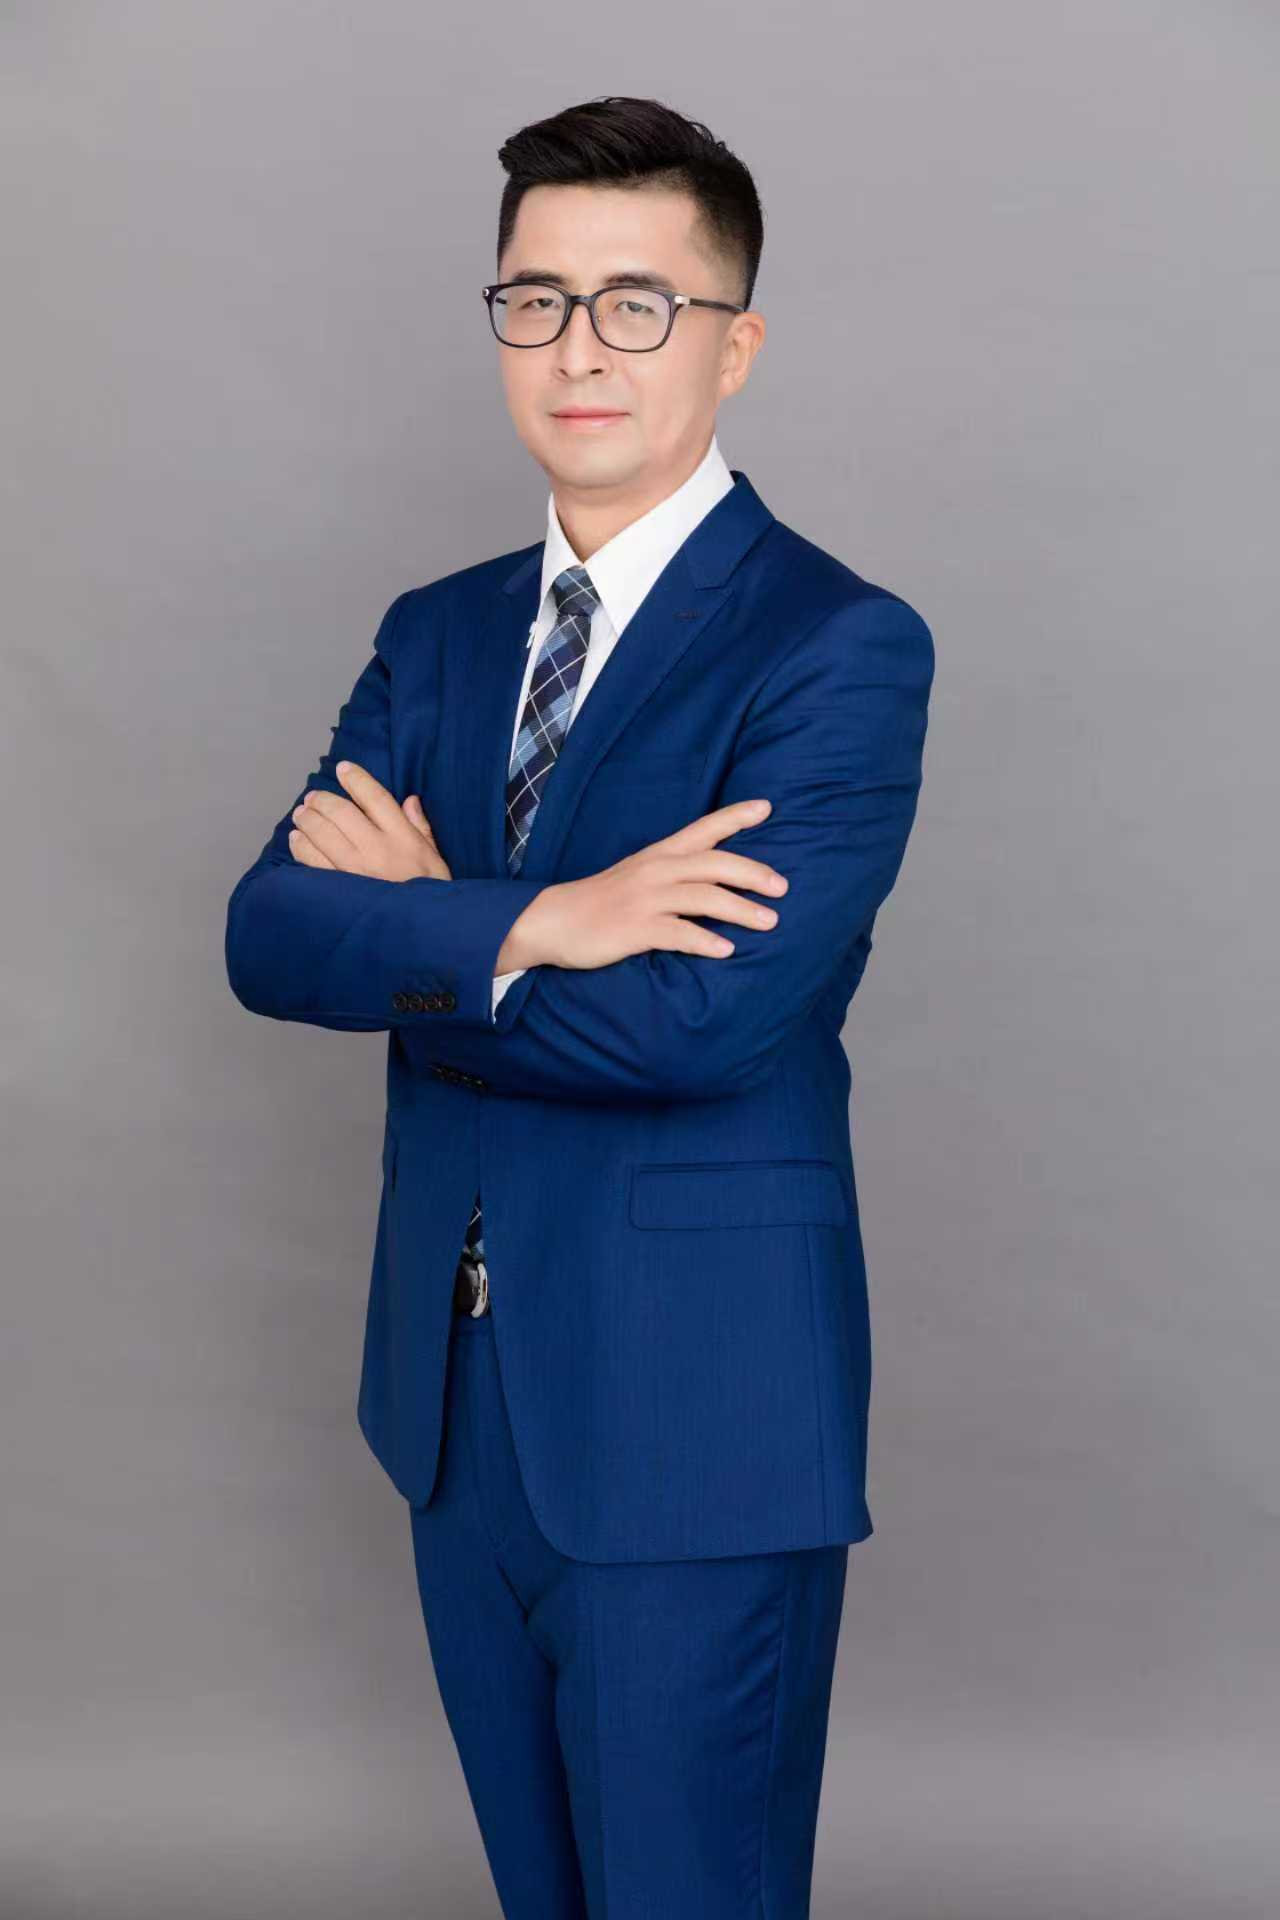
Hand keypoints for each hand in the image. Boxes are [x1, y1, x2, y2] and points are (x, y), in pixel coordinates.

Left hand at [287, 762, 452, 880]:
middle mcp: (378, 849)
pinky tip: (297, 839)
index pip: (375, 797)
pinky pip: (311, 860)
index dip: (356, 778)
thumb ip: (422, 829)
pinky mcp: (339, 889)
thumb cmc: (430, 896)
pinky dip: (300, 845)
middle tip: (313, 798)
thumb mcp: (437, 861)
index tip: (343, 769)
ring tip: (302, 814)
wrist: (423, 936)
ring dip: (307, 818)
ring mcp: (355, 869)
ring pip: (321, 832)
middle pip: (341, 811)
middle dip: (322, 799)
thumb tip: (410, 801)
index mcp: (404, 838)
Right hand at [497, 797, 785, 972]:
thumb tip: (717, 879)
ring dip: (741, 910)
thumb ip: (674, 871)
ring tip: (770, 923)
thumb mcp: (639, 874)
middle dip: (753, 873)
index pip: (703, 828)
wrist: (554, 921)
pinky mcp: (635, 929)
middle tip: (783, 888)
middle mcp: (656, 871)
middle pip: (715, 863)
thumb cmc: (602, 900)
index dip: (736, 817)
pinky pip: (679, 934)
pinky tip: (727, 951)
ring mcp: (645, 899)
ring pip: (704, 898)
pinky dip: (706, 941)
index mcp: (659, 855)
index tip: (767, 807)